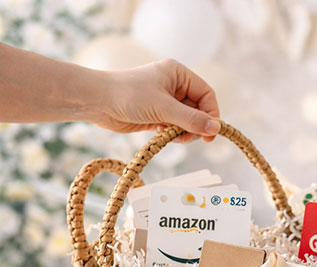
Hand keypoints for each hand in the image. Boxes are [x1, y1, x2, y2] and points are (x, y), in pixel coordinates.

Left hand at [90, 59, 220, 142]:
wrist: (96, 101)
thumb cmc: (128, 95)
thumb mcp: (163, 108)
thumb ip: (191, 119)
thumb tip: (216, 129)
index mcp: (179, 74)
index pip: (207, 95)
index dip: (212, 114)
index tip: (210, 133)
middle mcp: (175, 85)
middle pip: (199, 109)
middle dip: (196, 125)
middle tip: (188, 138)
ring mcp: (166, 100)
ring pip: (188, 120)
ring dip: (184, 131)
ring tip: (173, 137)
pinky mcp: (157, 114)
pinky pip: (176, 126)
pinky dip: (173, 134)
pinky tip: (162, 134)